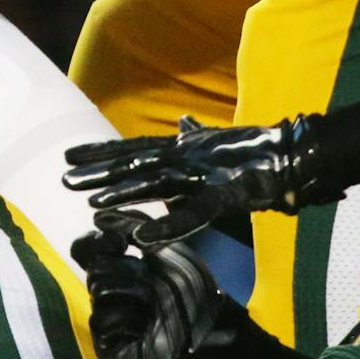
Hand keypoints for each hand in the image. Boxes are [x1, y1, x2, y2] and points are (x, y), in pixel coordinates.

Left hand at [63, 116, 327, 245]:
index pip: (131, 149)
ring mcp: (203, 172)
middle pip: (134, 165)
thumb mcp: (216, 142)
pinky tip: (143, 237)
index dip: (100, 153)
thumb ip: (196, 135)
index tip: (67, 157)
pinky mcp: (225, 192)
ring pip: (155, 182)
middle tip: (64, 179)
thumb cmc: (256, 150)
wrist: (295, 154)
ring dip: (123, 192)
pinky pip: (193, 213)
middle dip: (99, 172)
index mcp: (180, 149)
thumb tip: (184, 120)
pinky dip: (169, 225)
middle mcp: (184, 157)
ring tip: (91, 201)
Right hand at [71, 214, 231, 358]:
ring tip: (153, 298)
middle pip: (92, 268)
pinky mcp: (108, 346)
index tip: (119, 241)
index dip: (94, 242)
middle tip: (146, 272)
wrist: (213, 328)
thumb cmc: (191, 289)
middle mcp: (107, 292)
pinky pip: (101, 322)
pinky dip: (126, 318)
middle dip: (121, 266)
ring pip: (97, 291)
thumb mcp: (166, 248)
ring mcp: (106, 319)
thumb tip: (97, 217)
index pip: (83, 249)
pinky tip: (147, 323)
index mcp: (115, 269)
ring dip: (131, 290)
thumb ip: (134, 228)